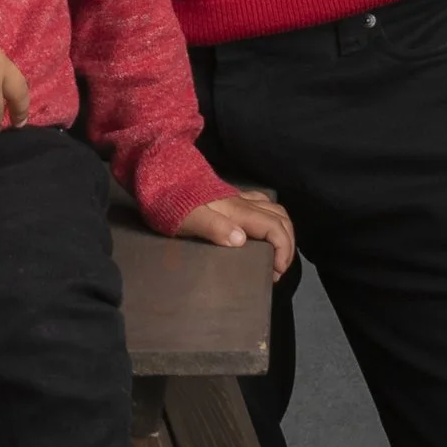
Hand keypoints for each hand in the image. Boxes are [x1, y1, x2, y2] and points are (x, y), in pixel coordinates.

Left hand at [175, 189, 295, 278]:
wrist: (159, 175)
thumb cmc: (171, 202)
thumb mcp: (188, 219)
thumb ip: (214, 227)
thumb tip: (240, 240)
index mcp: (237, 211)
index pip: (274, 228)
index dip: (283, 249)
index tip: (275, 272)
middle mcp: (243, 203)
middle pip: (280, 219)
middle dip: (287, 245)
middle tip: (277, 270)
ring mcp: (238, 198)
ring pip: (275, 209)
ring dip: (282, 231)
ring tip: (275, 253)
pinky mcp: (231, 197)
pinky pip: (262, 203)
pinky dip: (271, 217)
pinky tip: (263, 228)